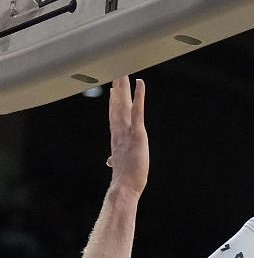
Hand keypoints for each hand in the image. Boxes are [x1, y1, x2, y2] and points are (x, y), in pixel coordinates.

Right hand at [106, 76, 147, 192]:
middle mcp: (120, 130)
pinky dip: (139, 96)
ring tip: (123, 71)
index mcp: (117, 136)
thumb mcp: (120, 164)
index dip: (113, 101)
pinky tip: (140, 83)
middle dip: (117, 88)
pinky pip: (138, 110)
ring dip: (124, 87)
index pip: (114, 115)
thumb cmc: (125, 177)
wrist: (124, 186)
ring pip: (124, 103)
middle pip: (117, 105)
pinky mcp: (137, 133)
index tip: (113, 89)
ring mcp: (127, 130)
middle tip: (116, 71)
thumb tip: (109, 161)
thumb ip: (114, 158)